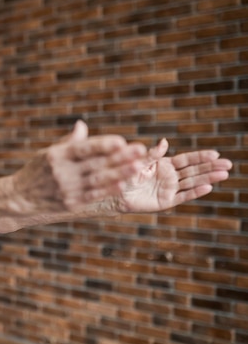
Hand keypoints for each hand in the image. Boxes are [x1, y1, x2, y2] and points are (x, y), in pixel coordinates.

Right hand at [12, 121, 147, 213]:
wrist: (19, 198)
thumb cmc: (36, 171)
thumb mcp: (47, 153)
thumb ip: (68, 142)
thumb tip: (82, 126)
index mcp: (56, 155)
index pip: (83, 148)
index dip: (102, 145)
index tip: (121, 141)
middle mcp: (61, 172)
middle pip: (95, 164)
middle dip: (119, 157)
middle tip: (140, 150)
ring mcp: (66, 189)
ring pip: (98, 180)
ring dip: (119, 173)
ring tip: (137, 167)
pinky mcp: (70, 203)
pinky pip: (93, 195)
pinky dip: (108, 190)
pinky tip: (122, 184)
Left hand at [115, 138, 232, 212]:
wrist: (115, 194)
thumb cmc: (126, 176)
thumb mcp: (139, 162)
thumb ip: (153, 154)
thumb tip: (165, 141)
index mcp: (165, 165)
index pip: (187, 160)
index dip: (201, 157)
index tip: (215, 154)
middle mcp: (170, 177)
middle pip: (194, 170)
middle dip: (211, 167)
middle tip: (228, 164)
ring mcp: (170, 189)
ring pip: (192, 182)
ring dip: (208, 178)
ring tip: (224, 174)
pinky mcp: (166, 201)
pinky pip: (183, 196)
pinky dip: (195, 192)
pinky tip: (208, 187)